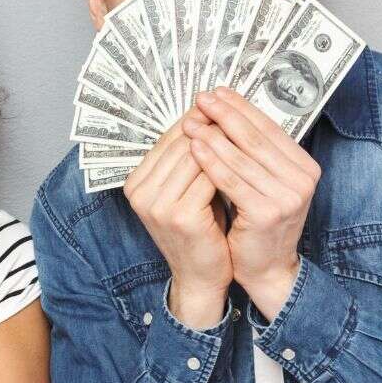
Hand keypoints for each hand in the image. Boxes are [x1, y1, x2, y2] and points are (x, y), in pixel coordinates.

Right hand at [122, 123, 230, 327]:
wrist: (200, 276)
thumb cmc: (199, 230)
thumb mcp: (184, 192)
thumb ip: (187, 162)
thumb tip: (207, 118)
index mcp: (135, 183)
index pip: (167, 139)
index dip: (195, 119)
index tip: (220, 106)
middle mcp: (139, 192)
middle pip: (179, 144)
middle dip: (210, 125)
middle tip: (236, 112)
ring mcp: (156, 205)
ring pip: (194, 157)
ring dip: (221, 141)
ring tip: (244, 130)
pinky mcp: (180, 216)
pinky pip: (209, 178)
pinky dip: (227, 165)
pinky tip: (246, 157)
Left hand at [185, 87, 319, 318]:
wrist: (266, 266)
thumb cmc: (258, 221)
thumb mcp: (264, 181)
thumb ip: (253, 152)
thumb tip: (225, 110)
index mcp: (304, 167)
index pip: (268, 128)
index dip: (241, 108)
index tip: (218, 92)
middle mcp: (303, 179)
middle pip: (255, 138)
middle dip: (224, 115)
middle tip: (201, 99)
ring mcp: (288, 197)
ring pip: (241, 157)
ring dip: (212, 135)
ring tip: (190, 121)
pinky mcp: (267, 212)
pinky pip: (231, 180)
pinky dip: (211, 161)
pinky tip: (194, 148)